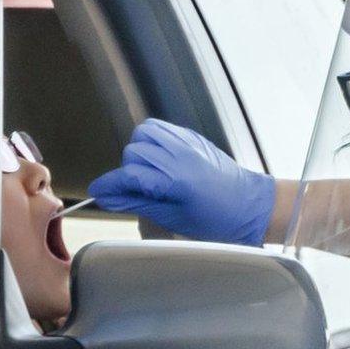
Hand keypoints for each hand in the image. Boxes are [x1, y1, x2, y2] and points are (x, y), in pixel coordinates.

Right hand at [89, 118, 275, 245]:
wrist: (251, 205)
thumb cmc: (218, 219)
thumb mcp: (173, 218)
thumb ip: (137, 203)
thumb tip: (109, 198)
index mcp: (175, 179)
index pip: (129, 175)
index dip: (108, 185)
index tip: (98, 192)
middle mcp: (180, 155)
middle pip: (133, 152)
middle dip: (129, 171)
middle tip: (138, 190)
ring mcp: (187, 142)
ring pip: (144, 133)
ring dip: (140, 151)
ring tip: (150, 172)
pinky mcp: (193, 137)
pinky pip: (161, 129)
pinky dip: (153, 141)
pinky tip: (160, 160)